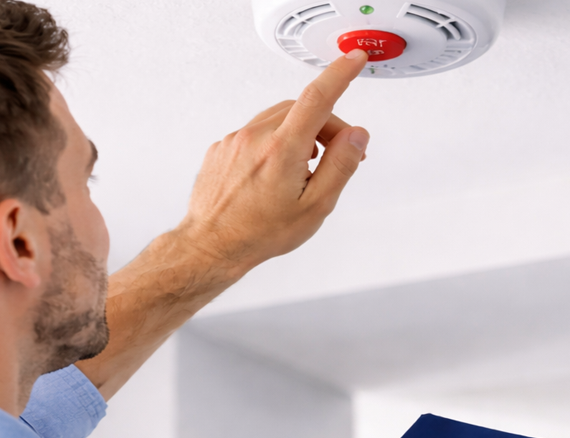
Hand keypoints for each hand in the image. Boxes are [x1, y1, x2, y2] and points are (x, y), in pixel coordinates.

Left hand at [176, 48, 370, 272]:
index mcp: (283, 149)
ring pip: (278, 119)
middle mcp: (256, 137)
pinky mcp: (222, 147)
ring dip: (299, 133)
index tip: (354, 60)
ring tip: (305, 169)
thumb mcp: (315, 207)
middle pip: (302, 110)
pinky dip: (274, 142)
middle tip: (338, 154)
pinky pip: (256, 132)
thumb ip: (340, 166)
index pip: (318, 98)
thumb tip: (356, 136)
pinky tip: (275, 173)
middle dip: (326, 125)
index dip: (340, 74)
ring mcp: (235, 140)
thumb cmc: (260, 233)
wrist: (212, 245)